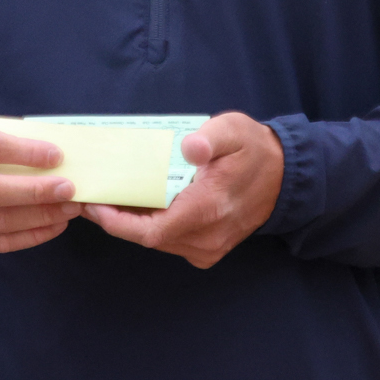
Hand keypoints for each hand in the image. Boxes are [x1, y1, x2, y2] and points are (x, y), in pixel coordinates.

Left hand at [83, 112, 283, 269]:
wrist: (285, 177)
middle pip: (149, 237)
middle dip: (117, 219)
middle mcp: (207, 237)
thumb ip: (210, 137)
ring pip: (158, 240)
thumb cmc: (254, 150)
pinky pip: (171, 240)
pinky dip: (150, 225)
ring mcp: (208, 247)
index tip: (94, 205)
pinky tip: (138, 204)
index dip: (117, 223)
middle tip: (93, 195)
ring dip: (132, 223)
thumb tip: (189, 147)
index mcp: (208, 210)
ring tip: (110, 197)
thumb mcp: (233, 131)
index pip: (151, 231)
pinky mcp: (209, 249)